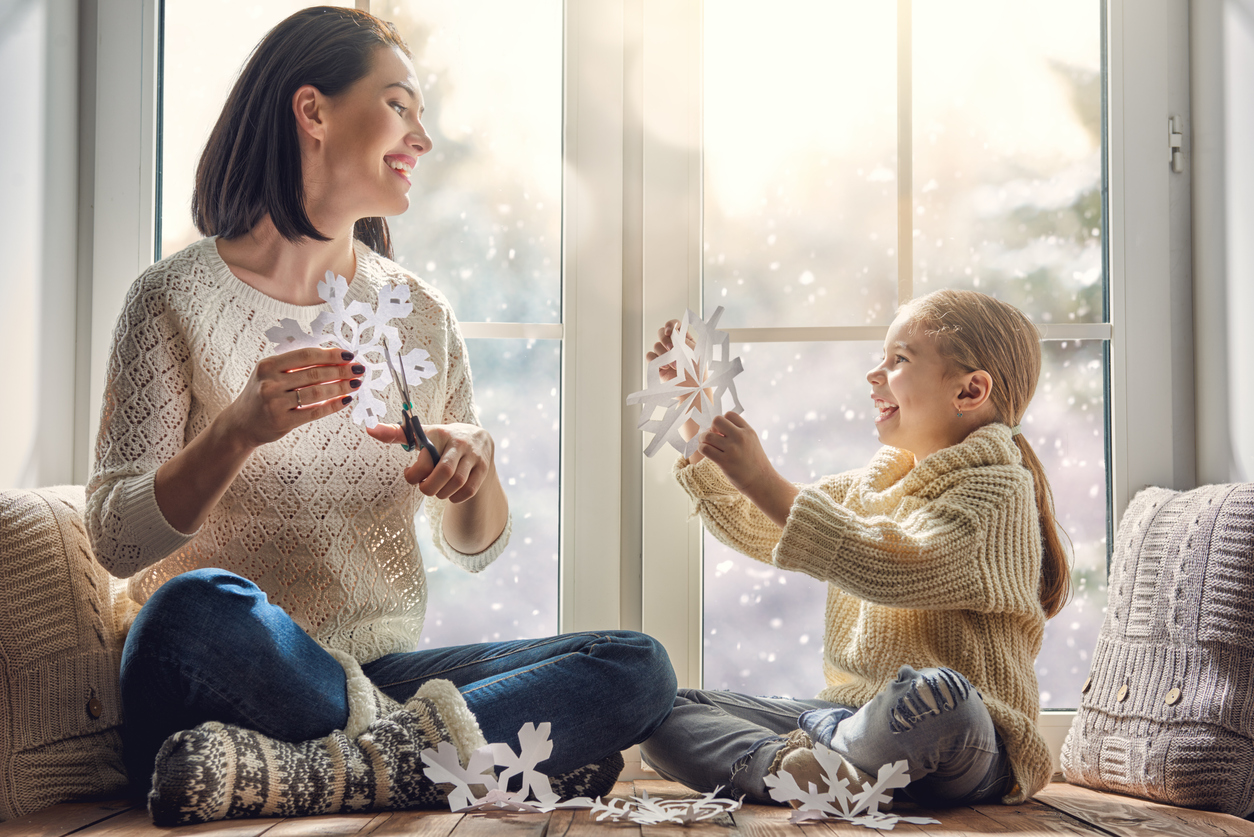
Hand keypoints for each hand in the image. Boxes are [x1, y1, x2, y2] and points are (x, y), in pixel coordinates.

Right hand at [223, 348, 363, 448]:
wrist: (241, 424)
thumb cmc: (262, 394)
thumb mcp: (270, 374)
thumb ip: (295, 365)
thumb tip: (333, 356)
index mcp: (268, 365)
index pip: (306, 355)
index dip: (330, 354)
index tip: (349, 355)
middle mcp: (270, 383)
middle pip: (314, 374)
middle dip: (341, 370)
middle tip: (359, 369)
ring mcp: (275, 404)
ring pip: (317, 392)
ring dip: (341, 387)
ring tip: (356, 383)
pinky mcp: (283, 422)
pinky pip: (315, 412)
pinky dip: (333, 405)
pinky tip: (346, 400)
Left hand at [367, 421, 495, 502]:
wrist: (478, 437)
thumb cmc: (441, 439)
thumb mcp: (422, 434)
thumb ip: (396, 433)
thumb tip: (370, 429)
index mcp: (439, 433)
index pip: (425, 457)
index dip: (413, 473)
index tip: (408, 473)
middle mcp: (458, 443)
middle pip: (444, 472)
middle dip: (429, 487)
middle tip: (423, 488)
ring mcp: (473, 456)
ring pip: (458, 482)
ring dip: (442, 493)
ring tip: (436, 491)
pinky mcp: (483, 468)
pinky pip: (469, 490)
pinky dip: (456, 497)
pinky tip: (449, 494)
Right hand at [646, 319, 694, 382]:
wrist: (692, 390)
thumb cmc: (698, 372)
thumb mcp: (694, 351)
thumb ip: (682, 339)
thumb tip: (671, 333)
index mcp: (685, 339)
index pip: (675, 325)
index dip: (670, 325)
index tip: (669, 331)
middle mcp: (674, 345)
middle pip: (662, 333)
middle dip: (665, 340)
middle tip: (671, 349)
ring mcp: (665, 355)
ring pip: (656, 345)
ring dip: (664, 354)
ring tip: (674, 366)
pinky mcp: (658, 364)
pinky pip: (650, 356)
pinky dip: (655, 360)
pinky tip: (665, 367)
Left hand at [698, 412, 797, 526]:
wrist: (762, 481)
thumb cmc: (754, 462)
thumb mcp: (752, 441)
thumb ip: (739, 432)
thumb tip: (716, 428)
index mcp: (748, 431)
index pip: (729, 414)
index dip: (723, 422)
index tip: (723, 432)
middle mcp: (740, 437)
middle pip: (716, 421)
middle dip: (711, 428)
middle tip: (713, 437)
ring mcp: (732, 449)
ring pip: (707, 436)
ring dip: (703, 440)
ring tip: (707, 446)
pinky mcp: (724, 461)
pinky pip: (705, 449)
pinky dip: (702, 449)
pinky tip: (707, 452)